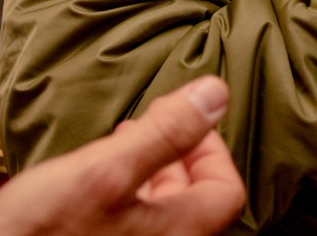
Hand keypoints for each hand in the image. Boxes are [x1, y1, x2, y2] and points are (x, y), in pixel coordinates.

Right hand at [0, 76, 245, 235]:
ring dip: (147, 176)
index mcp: (179, 234)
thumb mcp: (101, 171)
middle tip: (147, 126)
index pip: (225, 189)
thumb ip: (164, 133)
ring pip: (160, 215)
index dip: (210, 147)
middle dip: (175, 155)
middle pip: (195, 203)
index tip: (181, 117)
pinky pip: (131, 228)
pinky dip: (122, 200)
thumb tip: (215, 93)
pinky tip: (91, 186)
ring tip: (117, 150)